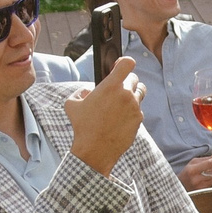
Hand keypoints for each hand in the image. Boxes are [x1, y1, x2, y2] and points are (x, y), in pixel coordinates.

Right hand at [64, 56, 143, 174]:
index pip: (127, 63)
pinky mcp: (138, 120)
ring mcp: (134, 107)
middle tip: (118, 89)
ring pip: (140, 93)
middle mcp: (126, 94)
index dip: (124, 62)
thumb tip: (87, 91)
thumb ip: (80, 92)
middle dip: (126, 81)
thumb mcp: (72, 104)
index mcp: (110, 86)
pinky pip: (138, 110)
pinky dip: (131, 112)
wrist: (95, 150)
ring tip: (121, 102)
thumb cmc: (82, 127)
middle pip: (134, 78)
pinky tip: (120, 118)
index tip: (119, 66)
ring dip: (132, 95)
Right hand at [180, 153, 211, 190]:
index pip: (209, 163)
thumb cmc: (186, 173)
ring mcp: (199, 187)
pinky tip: (203, 181)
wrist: (180, 186)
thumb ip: (206, 158)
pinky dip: (210, 181)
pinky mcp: (202, 192)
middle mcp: (196, 179)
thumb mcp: (193, 163)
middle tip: (209, 167)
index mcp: (192, 170)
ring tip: (204, 175)